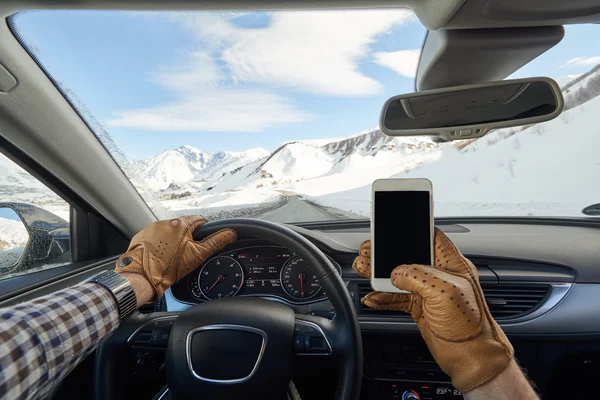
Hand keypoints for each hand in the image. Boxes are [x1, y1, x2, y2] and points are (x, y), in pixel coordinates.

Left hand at [115, 216, 236, 299]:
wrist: (141, 277)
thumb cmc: (169, 267)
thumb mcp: (198, 255)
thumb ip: (216, 242)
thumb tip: (231, 233)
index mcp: (181, 224)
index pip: (199, 220)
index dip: (204, 230)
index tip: (203, 240)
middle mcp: (165, 222)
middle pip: (182, 226)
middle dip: (187, 237)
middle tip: (188, 252)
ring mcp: (151, 229)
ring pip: (168, 232)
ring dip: (172, 240)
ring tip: (172, 256)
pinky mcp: (140, 237)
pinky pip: (154, 238)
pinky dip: (158, 244)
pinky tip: (160, 256)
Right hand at [353, 229, 513, 392]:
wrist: (471, 359)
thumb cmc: (470, 325)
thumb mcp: (445, 292)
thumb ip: (418, 275)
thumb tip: (397, 272)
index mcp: (451, 263)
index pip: (430, 237)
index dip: (411, 230)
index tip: (391, 228)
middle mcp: (439, 275)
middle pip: (407, 256)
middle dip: (386, 253)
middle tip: (369, 251)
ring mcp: (428, 292)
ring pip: (398, 277)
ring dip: (379, 274)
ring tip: (364, 269)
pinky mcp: (420, 308)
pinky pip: (396, 298)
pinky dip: (382, 297)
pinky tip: (373, 296)